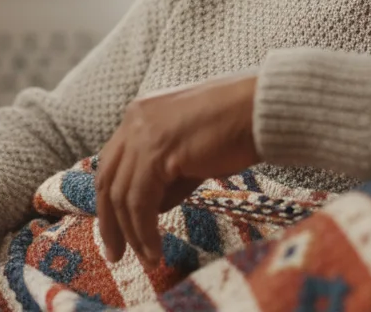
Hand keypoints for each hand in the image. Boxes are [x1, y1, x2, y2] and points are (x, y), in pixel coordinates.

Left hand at [96, 74, 259, 268]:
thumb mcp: (193, 155)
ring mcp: (142, 134)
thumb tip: (152, 209)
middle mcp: (134, 120)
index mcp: (141, 115)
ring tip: (147, 260)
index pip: (113, 164)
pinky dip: (144, 231)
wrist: (262, 110)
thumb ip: (168, 177)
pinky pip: (140, 201)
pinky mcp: (157, 152)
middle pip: (108, 179)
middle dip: (110, 222)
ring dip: (131, 234)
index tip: (116, 232)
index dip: (111, 200)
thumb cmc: (238, 130)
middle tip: (114, 254)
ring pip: (121, 195)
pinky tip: (155, 250)